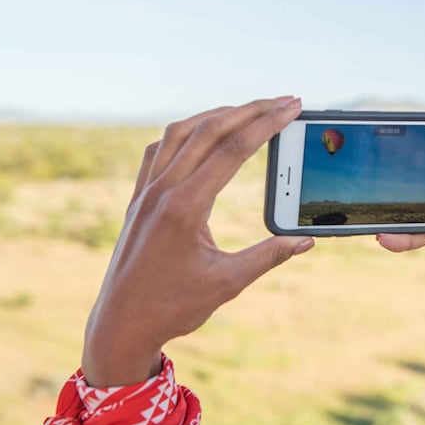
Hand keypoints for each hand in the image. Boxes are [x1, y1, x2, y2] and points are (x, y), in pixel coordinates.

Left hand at [82, 97, 314, 386]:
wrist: (120, 324)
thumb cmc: (172, 308)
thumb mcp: (227, 283)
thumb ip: (268, 256)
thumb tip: (304, 240)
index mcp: (185, 207)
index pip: (232, 150)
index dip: (267, 124)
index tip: (292, 107)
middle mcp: (162, 190)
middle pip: (209, 131)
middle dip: (250, 110)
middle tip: (284, 100)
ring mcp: (146, 192)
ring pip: (181, 133)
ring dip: (217, 115)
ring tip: (249, 110)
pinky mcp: (138, 199)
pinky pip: (160, 150)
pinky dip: (186, 132)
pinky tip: (202, 134)